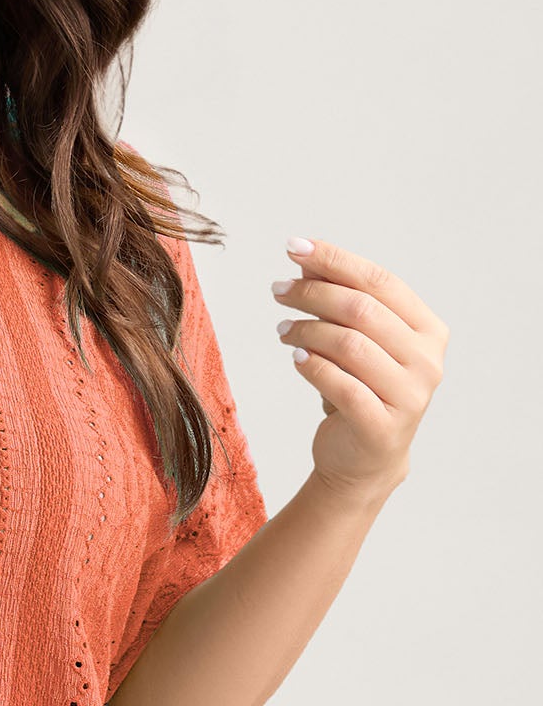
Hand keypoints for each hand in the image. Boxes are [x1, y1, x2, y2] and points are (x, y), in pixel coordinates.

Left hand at [271, 235, 447, 505]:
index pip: (380, 281)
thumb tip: (304, 259)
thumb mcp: (353, 340)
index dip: (336, 260)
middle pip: (362, 310)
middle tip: (277, 290)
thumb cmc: (359, 388)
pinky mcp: (383, 427)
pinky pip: (341, 386)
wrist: (364, 458)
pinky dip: (313, 368)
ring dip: (307, 330)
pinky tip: (296, 358)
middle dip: (312, 293)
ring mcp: (410, 396)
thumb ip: (339, 300)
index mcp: (429, 330)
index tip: (294, 247)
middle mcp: (428, 361)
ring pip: (349, 345)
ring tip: (282, 329)